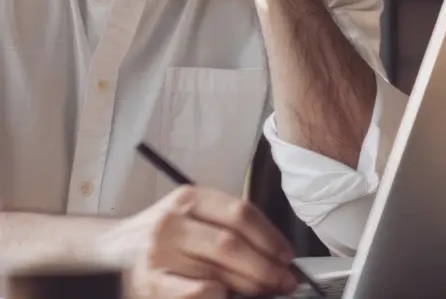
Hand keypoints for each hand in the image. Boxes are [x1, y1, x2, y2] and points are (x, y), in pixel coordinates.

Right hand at [102, 185, 296, 297]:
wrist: (117, 248)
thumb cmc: (166, 233)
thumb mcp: (193, 214)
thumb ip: (227, 225)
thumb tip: (275, 252)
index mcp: (188, 197)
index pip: (239, 212)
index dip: (269, 236)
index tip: (287, 255)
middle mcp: (172, 221)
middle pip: (231, 244)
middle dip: (266, 267)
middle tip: (285, 281)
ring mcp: (160, 253)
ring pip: (218, 272)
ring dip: (249, 286)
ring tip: (265, 290)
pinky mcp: (152, 284)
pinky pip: (198, 292)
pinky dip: (219, 295)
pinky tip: (226, 294)